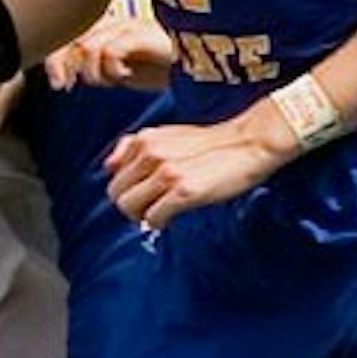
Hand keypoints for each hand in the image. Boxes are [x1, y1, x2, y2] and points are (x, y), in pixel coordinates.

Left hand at [45, 10, 176, 90]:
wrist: (200, 62)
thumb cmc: (161, 64)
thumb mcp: (123, 67)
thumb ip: (96, 66)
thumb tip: (68, 75)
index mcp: (105, 25)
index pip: (66, 33)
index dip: (54, 57)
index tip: (59, 84)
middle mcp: (113, 20)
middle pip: (70, 36)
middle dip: (60, 63)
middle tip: (63, 86)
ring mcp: (128, 25)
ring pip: (88, 46)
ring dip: (91, 72)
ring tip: (108, 81)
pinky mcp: (142, 34)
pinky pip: (111, 51)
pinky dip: (111, 70)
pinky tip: (124, 77)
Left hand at [103, 104, 295, 228]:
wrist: (248, 143)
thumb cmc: (210, 143)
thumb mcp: (167, 134)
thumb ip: (135, 146)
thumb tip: (108, 166)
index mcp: (145, 139)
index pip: (113, 175)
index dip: (126, 189)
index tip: (143, 195)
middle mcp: (151, 153)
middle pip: (116, 193)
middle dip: (130, 206)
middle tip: (149, 209)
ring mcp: (166, 172)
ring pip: (128, 207)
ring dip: (141, 216)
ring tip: (159, 213)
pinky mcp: (184, 191)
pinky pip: (152, 217)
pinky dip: (157, 222)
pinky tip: (170, 218)